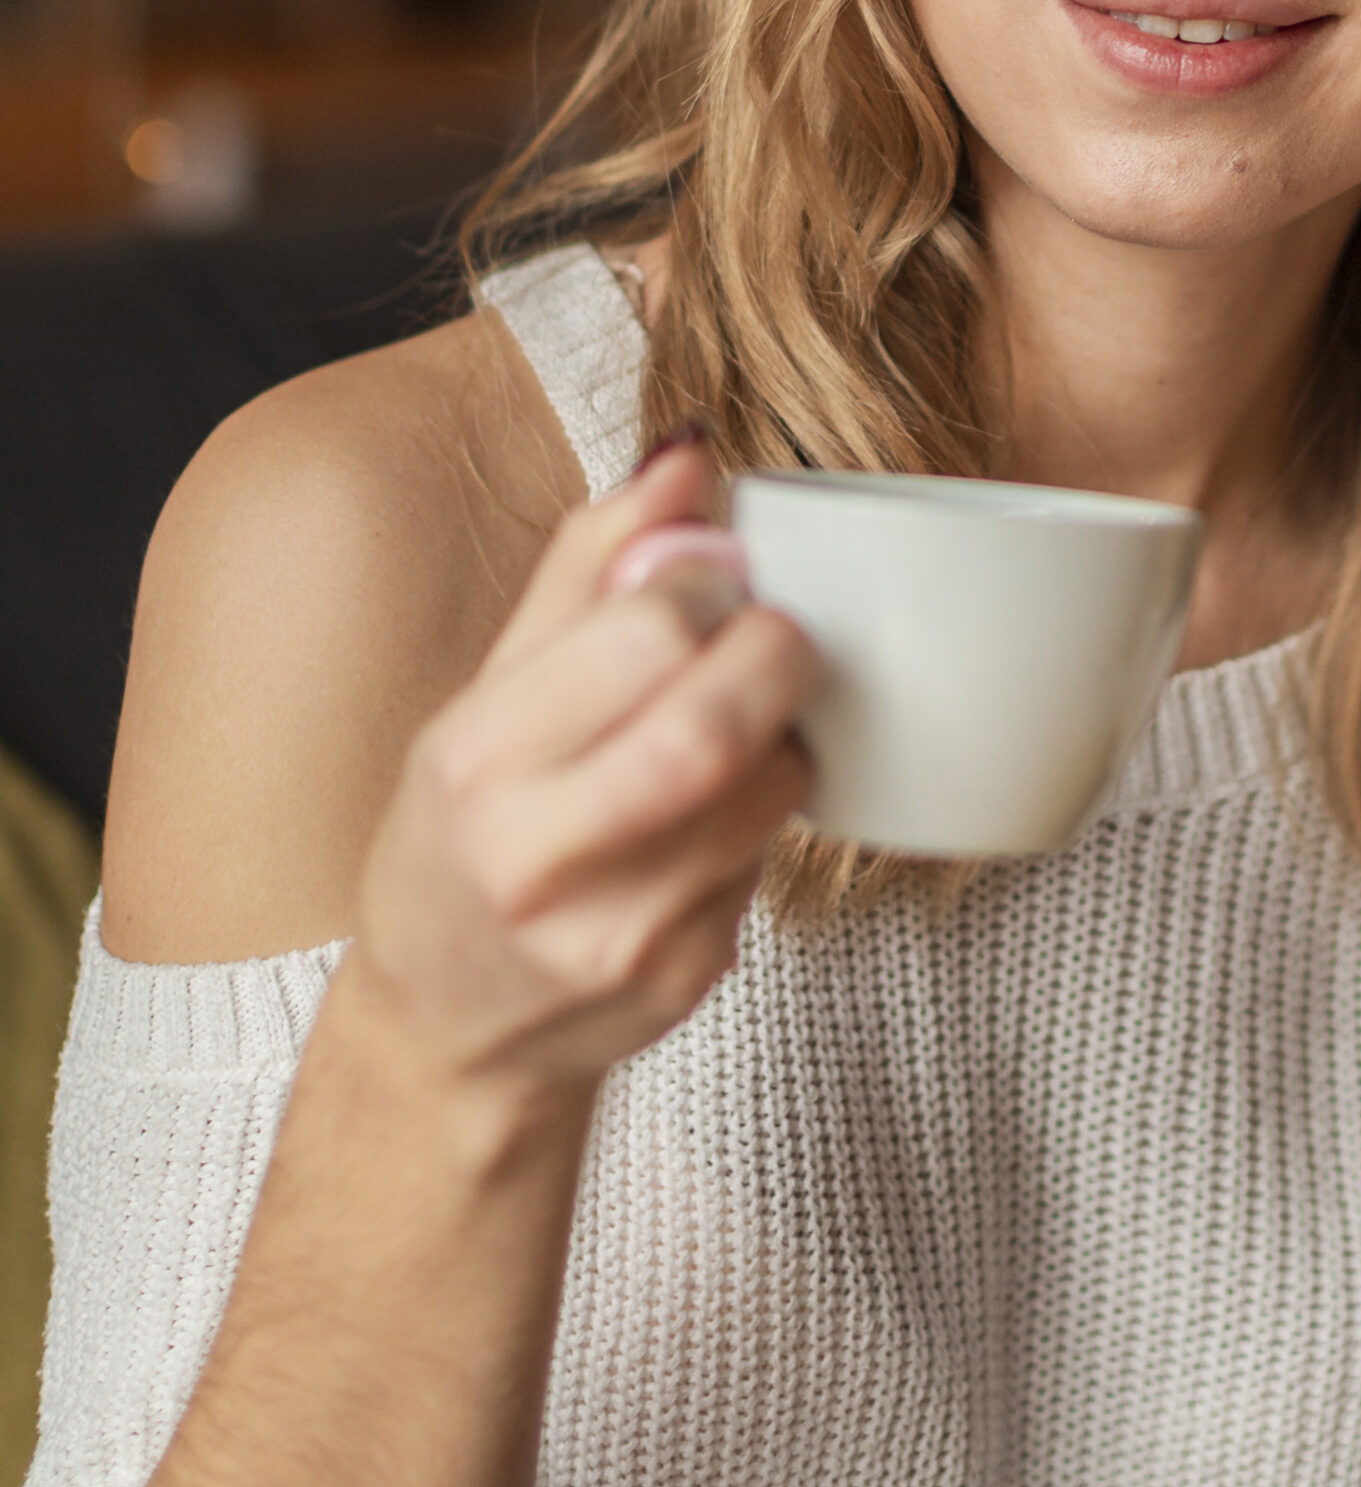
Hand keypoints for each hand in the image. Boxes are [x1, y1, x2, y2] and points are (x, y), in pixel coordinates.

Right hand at [343, 439, 817, 1101]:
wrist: (451, 1030)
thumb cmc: (464, 839)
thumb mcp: (486, 698)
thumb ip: (588, 572)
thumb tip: (690, 455)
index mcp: (474, 762)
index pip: (639, 637)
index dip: (708, 585)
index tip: (718, 574)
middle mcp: (534, 858)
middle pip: (710, 730)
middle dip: (774, 656)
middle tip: (782, 632)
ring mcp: (618, 934)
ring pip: (767, 793)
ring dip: (782, 737)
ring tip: (744, 723)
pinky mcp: (686, 980)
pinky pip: (767, 863)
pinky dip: (764, 818)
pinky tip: (713, 817)